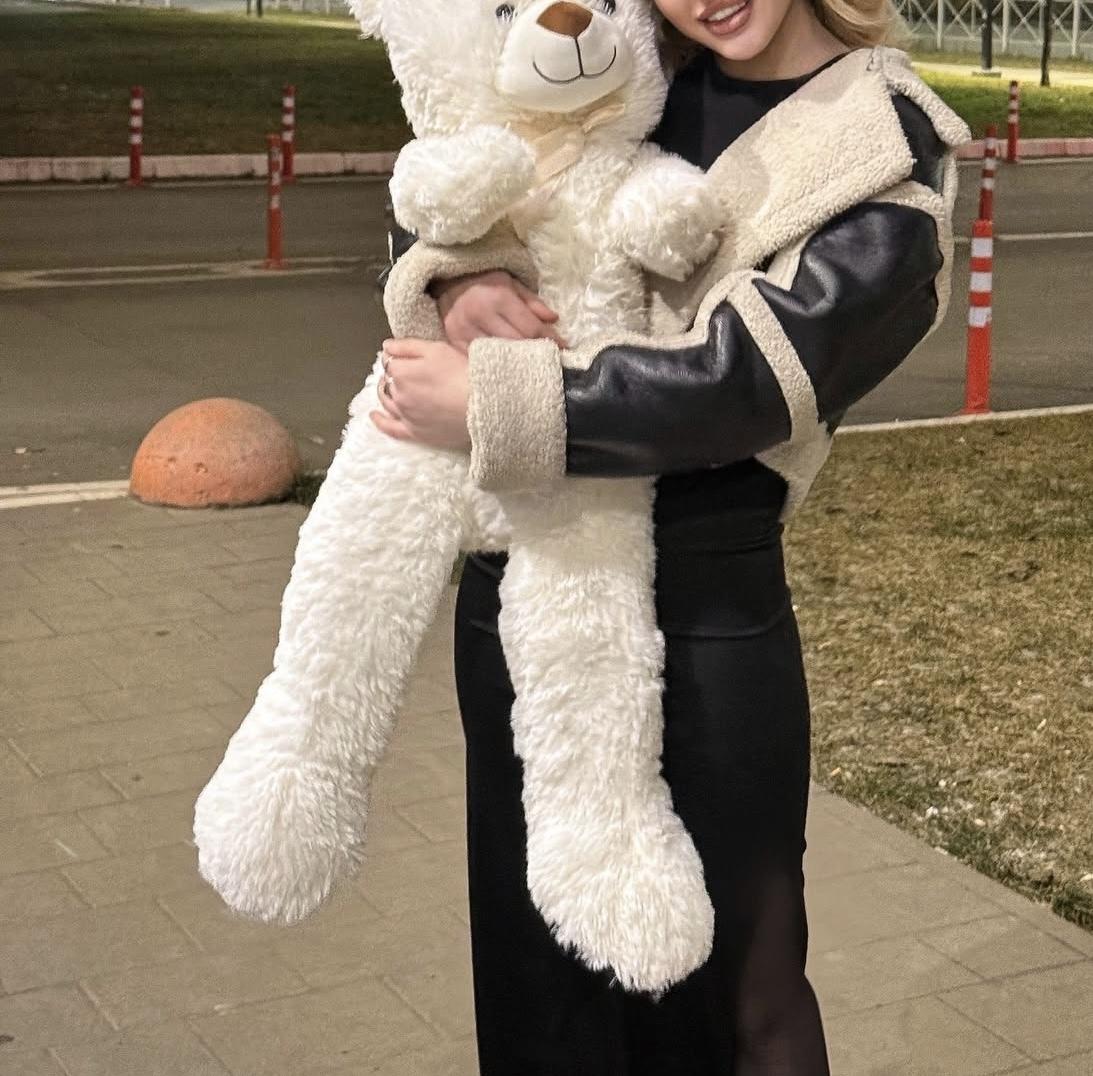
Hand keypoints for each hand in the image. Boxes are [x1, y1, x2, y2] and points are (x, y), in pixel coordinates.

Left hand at [370, 338, 471, 450]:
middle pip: (388, 381)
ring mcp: (406, 415)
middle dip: (393, 375)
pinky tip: (375, 416)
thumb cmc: (463, 373)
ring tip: (392, 387)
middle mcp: (399, 394)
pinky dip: (380, 422)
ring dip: (386, 392)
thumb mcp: (436, 349)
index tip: (406, 356)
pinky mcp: (416, 433)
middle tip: (406, 371)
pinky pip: (391, 429)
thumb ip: (407, 346)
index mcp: (401, 372)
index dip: (398, 357)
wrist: (483, 404)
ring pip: (386, 401)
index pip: (389, 361)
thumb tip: (387, 347)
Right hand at [433, 270, 567, 353]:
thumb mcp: (510, 283)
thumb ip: (532, 301)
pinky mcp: (454, 341)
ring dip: (516, 360)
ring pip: (498, 354)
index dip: (550, 339)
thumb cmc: (485, 282)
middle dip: (535, 351)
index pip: (530, 327)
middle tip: (549, 358)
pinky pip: (480, 358)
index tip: (564, 348)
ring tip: (530, 364)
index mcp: (498, 297)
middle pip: (516, 344)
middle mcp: (481, 314)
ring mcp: (465, 330)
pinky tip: (507, 365)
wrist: (448, 282)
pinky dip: (495, 362)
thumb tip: (554, 320)